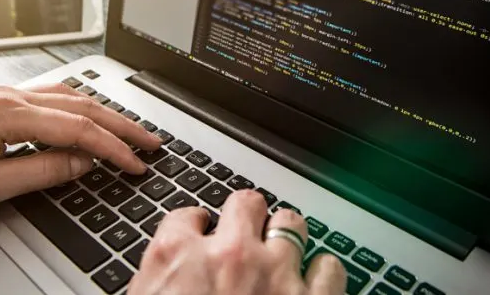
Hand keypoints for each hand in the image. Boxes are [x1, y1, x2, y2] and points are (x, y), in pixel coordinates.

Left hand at [0, 83, 160, 220]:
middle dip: (122, 124)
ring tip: (129, 129)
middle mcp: (8, 96)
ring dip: (105, 113)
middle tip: (151, 141)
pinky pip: (51, 97)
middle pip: (82, 106)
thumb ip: (38, 171)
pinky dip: (80, 108)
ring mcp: (2, 94)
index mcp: (6, 114)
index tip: (137, 164)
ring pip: (69, 96)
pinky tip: (88, 115)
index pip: (79, 130)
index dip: (114, 149)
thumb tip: (81, 163)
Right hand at [129, 190, 346, 294]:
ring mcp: (275, 273)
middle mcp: (228, 253)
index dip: (196, 225)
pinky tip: (314, 284)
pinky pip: (329, 266)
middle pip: (246, 203)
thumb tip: (172, 281)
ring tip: (283, 251)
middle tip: (246, 232)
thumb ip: (160, 287)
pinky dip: (323, 273)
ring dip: (287, 236)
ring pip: (291, 223)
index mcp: (176, 257)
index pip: (187, 215)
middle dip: (246, 215)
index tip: (201, 233)